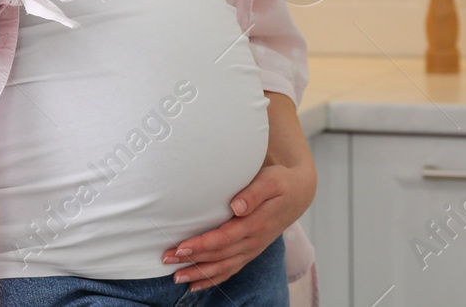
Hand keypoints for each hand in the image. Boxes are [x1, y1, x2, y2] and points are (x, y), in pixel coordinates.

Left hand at [160, 158, 315, 292]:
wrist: (299, 193)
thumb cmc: (281, 182)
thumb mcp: (271, 180)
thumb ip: (254, 193)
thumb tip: (236, 207)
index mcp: (256, 224)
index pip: (224, 238)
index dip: (202, 245)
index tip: (180, 248)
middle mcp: (254, 241)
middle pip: (219, 255)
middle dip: (192, 260)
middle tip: (166, 259)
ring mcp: (252, 249)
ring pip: (223, 267)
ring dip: (199, 273)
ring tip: (176, 277)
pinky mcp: (250, 251)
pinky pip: (231, 270)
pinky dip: (213, 279)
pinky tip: (196, 284)